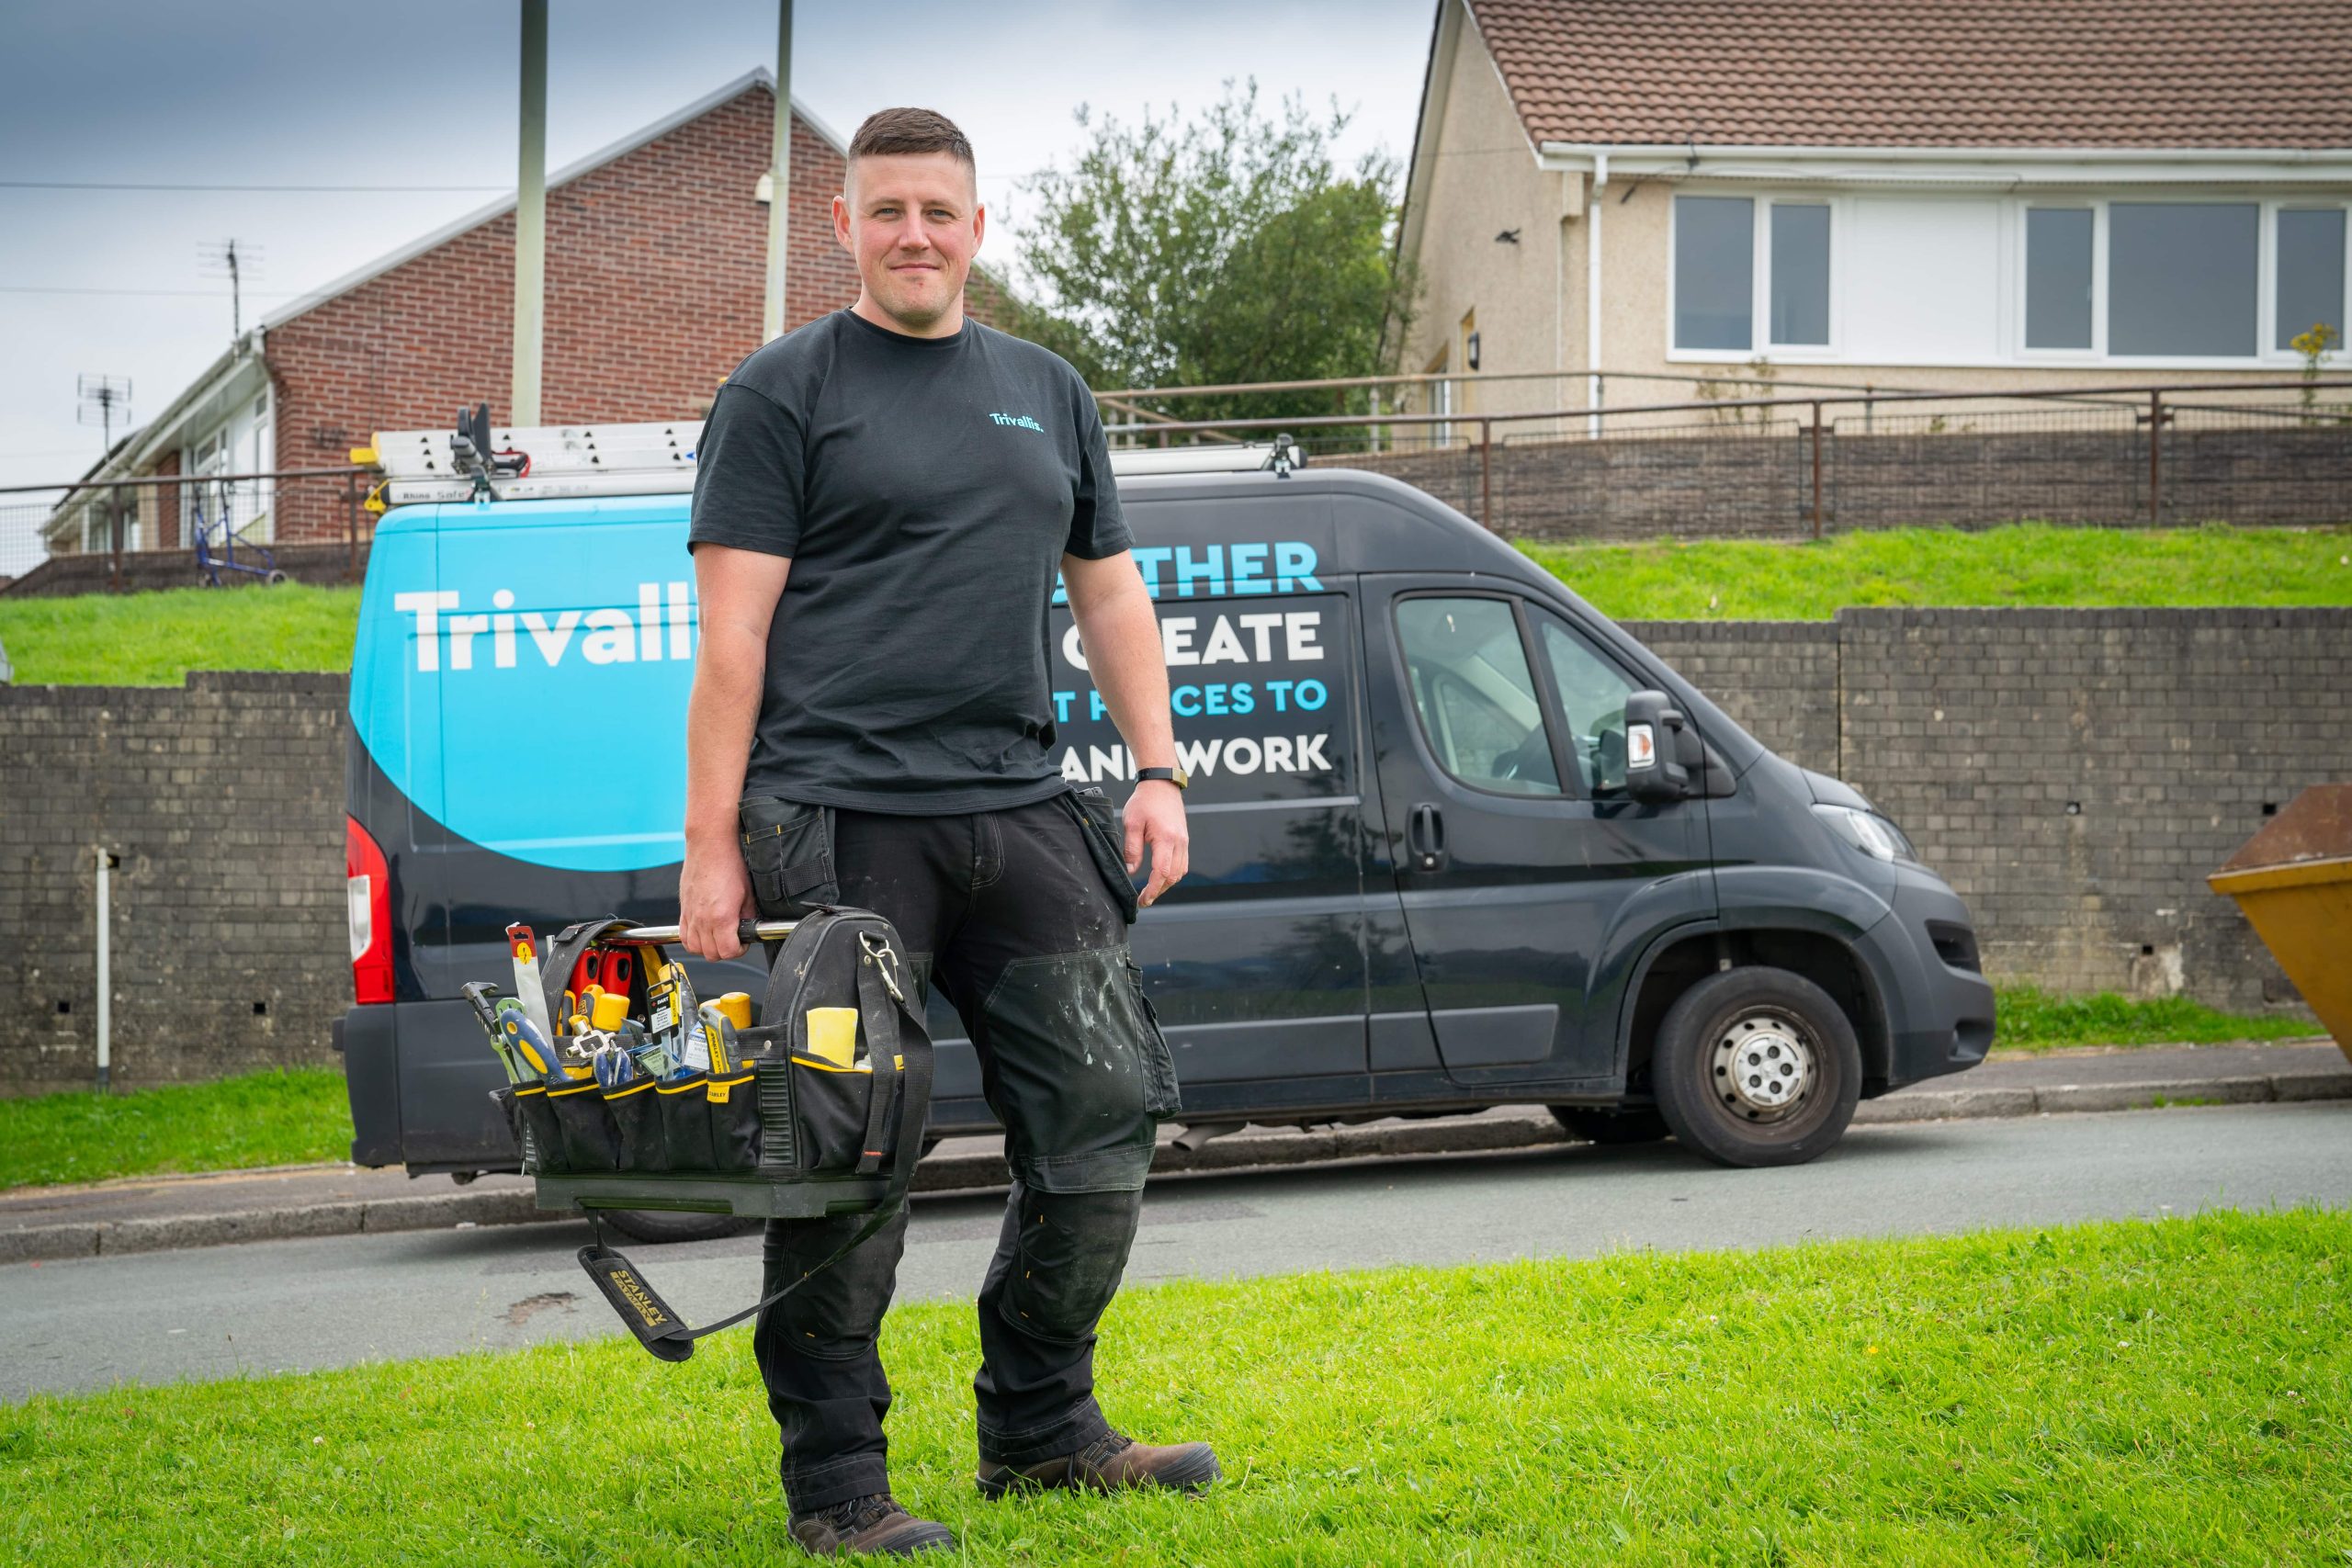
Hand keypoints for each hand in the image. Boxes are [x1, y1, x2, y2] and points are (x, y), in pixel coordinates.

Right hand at [679, 835, 755, 959]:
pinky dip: (693, 940)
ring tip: (718, 936)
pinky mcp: (683, 909)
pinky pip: (683, 936)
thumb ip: (747, 916)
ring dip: (708, 947)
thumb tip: (748, 928)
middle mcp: (703, 919)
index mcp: (721, 917)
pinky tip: (703, 932)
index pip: (729, 951)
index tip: (743, 941)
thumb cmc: (729, 864)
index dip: (740, 949)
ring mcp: (691, 915)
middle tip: (733, 939)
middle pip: (711, 954)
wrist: (710, 846)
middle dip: (725, 950)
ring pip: (695, 948)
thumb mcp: (748, 894)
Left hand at [1124, 779, 1189, 907]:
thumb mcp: (1131, 824)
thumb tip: (1130, 871)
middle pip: (1173, 876)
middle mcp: (1179, 842)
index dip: (1152, 890)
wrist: (1161, 785)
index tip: (1142, 900)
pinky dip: (1172, 874)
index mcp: (1165, 838)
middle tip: (1144, 900)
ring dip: (1166, 884)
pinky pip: (1183, 863)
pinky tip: (1161, 877)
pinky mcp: (1184, 839)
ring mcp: (1184, 841)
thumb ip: (1132, 849)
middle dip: (1159, 891)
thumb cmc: (1144, 801)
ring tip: (1151, 890)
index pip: (1161, 872)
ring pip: (1180, 872)